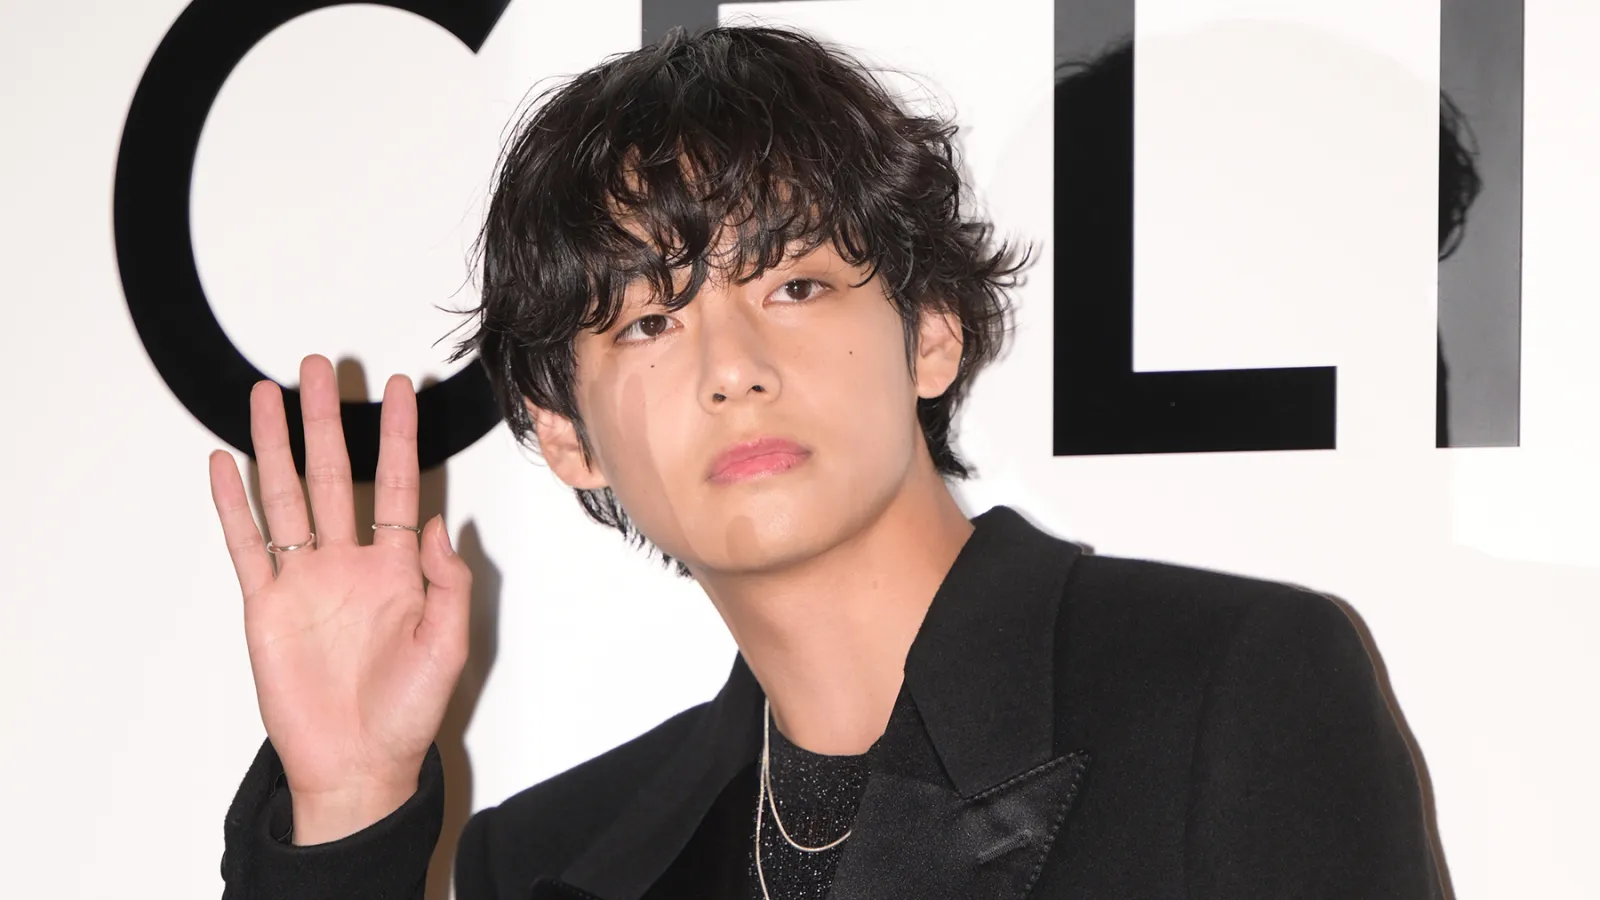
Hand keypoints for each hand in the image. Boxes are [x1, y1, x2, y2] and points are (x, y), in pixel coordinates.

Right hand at [208, 354, 470, 843]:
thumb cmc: (408, 712)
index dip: (399, 436)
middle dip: (326, 420)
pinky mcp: (268, 606)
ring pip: (285, 496)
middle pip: (333, 474)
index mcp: (397, 569)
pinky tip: (224, 466)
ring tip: (264, 395)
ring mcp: (305, 580)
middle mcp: (349, 564)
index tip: (398, 388)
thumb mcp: (448, 643)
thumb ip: (448, 581)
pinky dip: (234, 506)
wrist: (359, 763)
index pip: (399, 485)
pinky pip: (248, 545)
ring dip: (275, 445)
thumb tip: (442, 523)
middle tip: (317, 367)